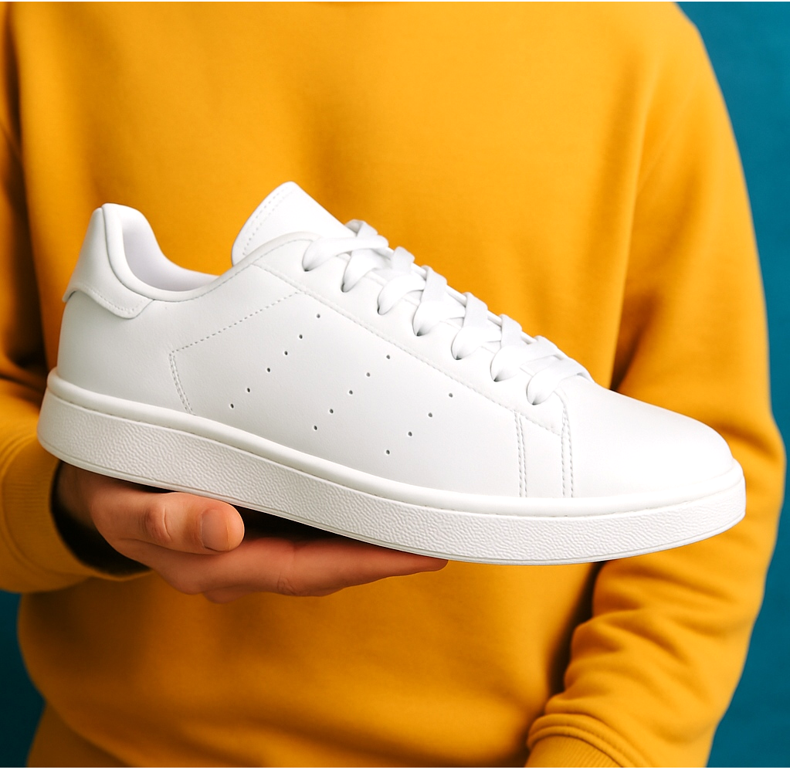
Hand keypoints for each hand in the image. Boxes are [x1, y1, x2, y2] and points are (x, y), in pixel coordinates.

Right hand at [54, 463, 446, 602]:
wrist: (98, 489)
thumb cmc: (115, 495)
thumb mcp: (127, 508)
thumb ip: (168, 520)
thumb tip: (225, 529)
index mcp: (222, 565)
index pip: (311, 570)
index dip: (368, 564)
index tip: (424, 553)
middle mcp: (249, 557)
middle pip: (333, 561)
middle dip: (389, 550)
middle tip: (447, 528)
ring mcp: (256, 539)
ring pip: (327, 542)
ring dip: (374, 531)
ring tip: (426, 510)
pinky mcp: (258, 513)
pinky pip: (312, 518)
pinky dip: (348, 508)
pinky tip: (374, 490)